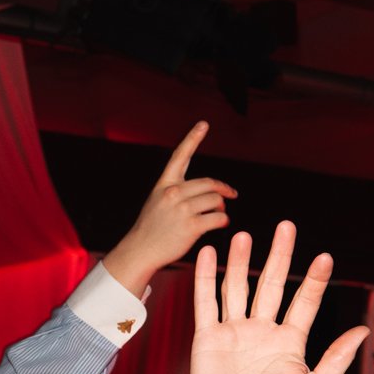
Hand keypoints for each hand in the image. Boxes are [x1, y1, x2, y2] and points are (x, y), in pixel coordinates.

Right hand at [102, 121, 235, 295]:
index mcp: (165, 184)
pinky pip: (218, 217)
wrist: (141, 250)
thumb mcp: (159, 201)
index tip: (204, 123)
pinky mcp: (191, 225)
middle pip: (209, 183)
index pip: (181, 156)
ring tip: (219, 214)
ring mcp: (181, 209)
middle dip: (224, 189)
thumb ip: (179, 191)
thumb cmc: (153, 226)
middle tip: (232, 195)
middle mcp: (173, 193)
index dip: (193, 138)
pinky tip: (221, 223)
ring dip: (221, 207)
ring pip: (216, 200)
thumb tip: (212, 193)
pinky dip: (223, 220)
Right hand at [162, 224, 367, 373]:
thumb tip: (363, 330)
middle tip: (287, 226)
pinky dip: (206, 277)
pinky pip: (206, 302)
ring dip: (240, 261)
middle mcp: (263, 331)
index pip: (306, 301)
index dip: (315, 279)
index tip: (325, 256)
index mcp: (289, 341)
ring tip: (245, 233)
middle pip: (272, 284)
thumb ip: (338, 358)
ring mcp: (234, 332)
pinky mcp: (208, 337)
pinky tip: (210, 253)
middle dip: (280, 255)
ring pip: (238, 287)